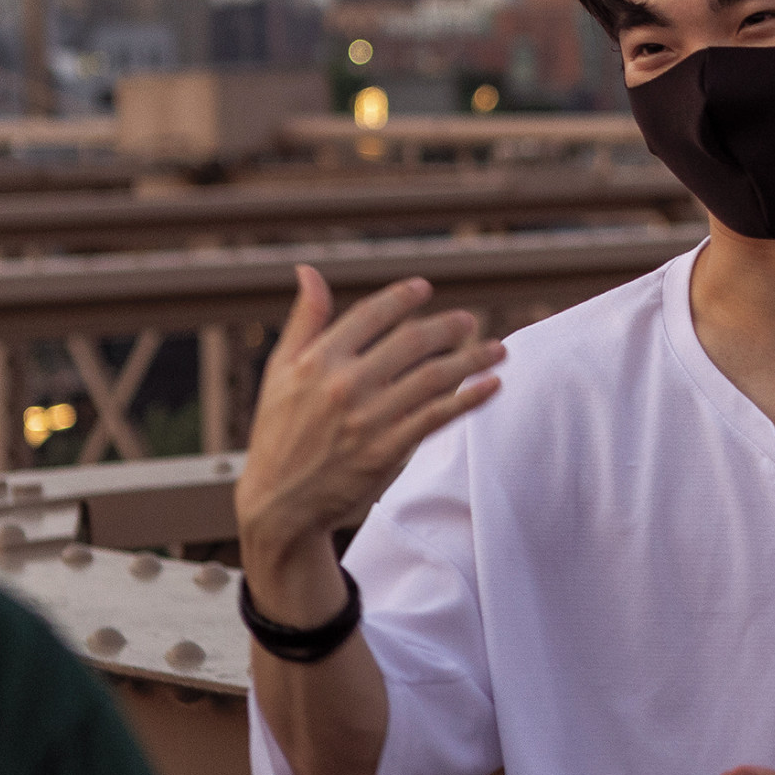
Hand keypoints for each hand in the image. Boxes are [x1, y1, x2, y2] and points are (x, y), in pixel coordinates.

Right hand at [234, 267, 503, 596]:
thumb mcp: (280, 370)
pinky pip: (437, 416)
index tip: (425, 289)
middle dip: (448, 327)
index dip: (402, 297)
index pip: (370, 315)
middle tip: (468, 321)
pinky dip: (469, 398)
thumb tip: (308, 271)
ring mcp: (368, 419)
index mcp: (316, 360)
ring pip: (433, 377)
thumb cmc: (278, 431)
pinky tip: (491, 384)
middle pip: (411, 342)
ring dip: (472, 358)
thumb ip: (303, 319)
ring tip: (496, 349)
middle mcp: (343, 385)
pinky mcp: (386, 451)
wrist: (280, 503)